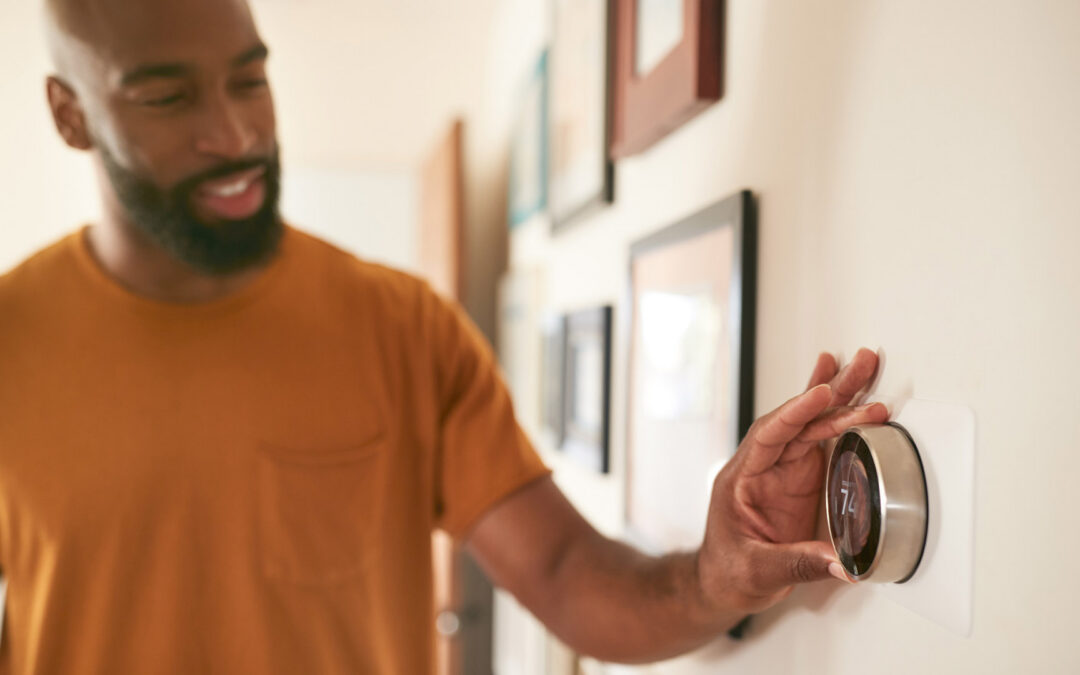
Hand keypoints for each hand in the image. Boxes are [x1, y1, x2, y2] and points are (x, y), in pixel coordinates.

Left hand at [697, 348, 887, 614]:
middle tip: (860, 363)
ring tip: (865, 366)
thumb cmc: (728, 572)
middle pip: (797, 419)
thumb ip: (798, 563)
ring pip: (812, 424)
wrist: (724, 584)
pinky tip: (852, 395)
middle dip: (829, 390)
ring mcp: (783, 470)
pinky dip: (839, 418)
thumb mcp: (757, 571)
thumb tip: (842, 562)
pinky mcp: (800, 480)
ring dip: (841, 397)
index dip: (795, 412)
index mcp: (742, 478)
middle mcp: (763, 466)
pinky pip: (821, 441)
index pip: (769, 435)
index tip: (821, 393)